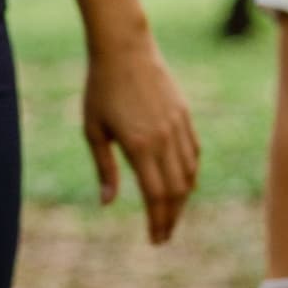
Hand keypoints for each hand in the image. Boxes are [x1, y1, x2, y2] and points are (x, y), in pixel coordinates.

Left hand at [82, 33, 199, 244]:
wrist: (124, 48)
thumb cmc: (101, 88)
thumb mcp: (94, 130)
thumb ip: (105, 168)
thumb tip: (108, 203)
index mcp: (140, 146)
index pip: (156, 196)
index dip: (158, 221)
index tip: (155, 239)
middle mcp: (164, 139)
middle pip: (177, 191)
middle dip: (172, 217)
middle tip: (163, 235)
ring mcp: (178, 126)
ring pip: (189, 173)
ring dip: (182, 198)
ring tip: (171, 214)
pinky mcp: (184, 115)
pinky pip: (193, 152)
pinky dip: (190, 173)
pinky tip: (181, 183)